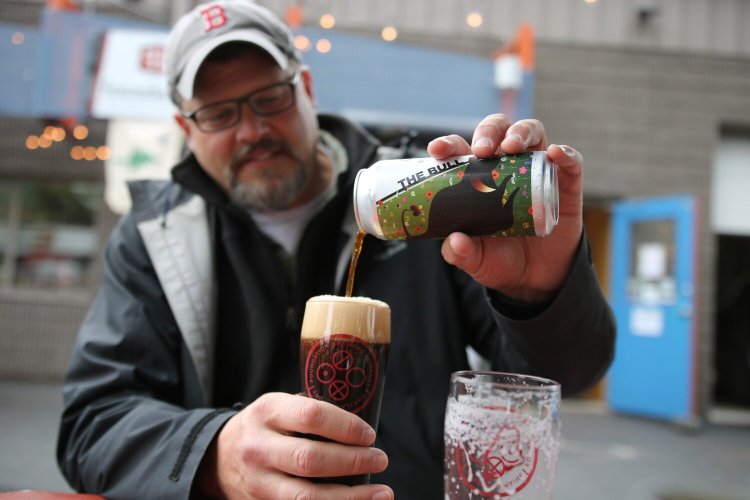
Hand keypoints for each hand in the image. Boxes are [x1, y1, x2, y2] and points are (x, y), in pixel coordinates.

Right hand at [197, 393, 392, 498]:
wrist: (217, 458)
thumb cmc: (264, 428)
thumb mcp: (278, 407)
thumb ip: (310, 412)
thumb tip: (360, 428)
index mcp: (268, 412)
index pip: (312, 415)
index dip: (346, 426)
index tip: (369, 434)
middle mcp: (259, 447)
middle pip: (311, 459)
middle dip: (353, 461)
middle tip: (380, 459)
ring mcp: (258, 481)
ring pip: (307, 497)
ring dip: (350, 497)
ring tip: (382, 492)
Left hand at [427, 114, 582, 302]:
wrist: (536, 278)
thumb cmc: (500, 259)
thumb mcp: (476, 260)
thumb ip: (461, 253)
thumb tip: (454, 242)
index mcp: (478, 178)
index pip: (462, 150)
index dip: (449, 145)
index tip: (437, 150)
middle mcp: (507, 166)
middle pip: (498, 131)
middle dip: (488, 132)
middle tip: (482, 150)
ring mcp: (537, 170)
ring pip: (532, 133)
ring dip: (521, 133)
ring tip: (511, 148)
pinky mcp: (566, 184)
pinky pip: (571, 162)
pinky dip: (565, 154)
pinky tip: (556, 153)